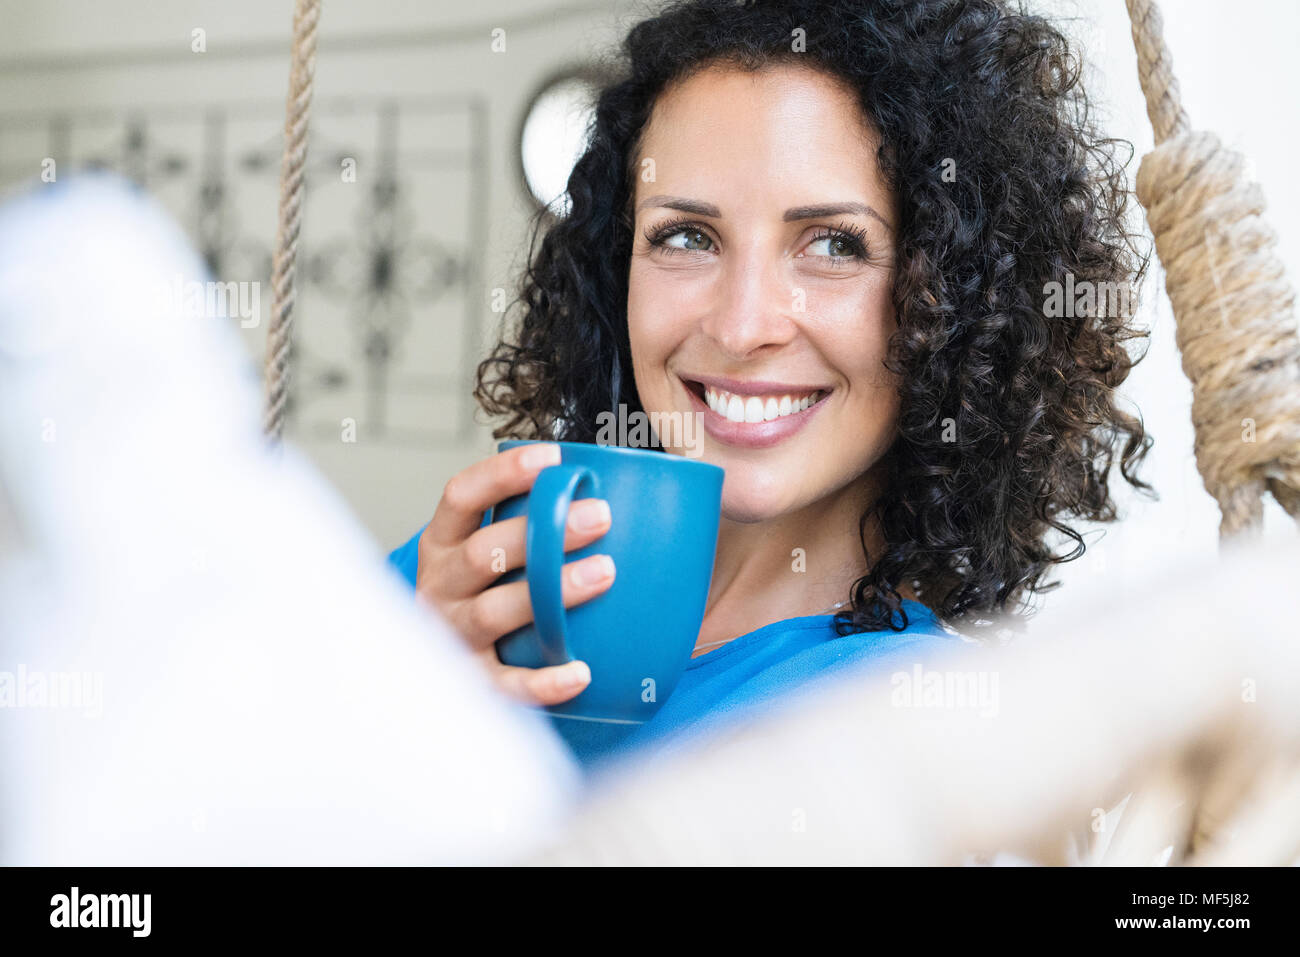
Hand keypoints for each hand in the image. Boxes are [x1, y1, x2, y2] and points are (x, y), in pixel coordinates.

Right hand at [415, 442, 613, 705]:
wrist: (437, 671)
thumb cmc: (488, 589)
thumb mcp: (489, 551)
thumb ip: (528, 522)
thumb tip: (616, 484)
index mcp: (442, 543)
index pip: (460, 496)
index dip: (502, 474)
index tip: (553, 456)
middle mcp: (439, 586)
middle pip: (483, 553)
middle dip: (542, 532)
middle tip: (601, 516)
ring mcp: (452, 635)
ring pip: (494, 612)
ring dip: (550, 591)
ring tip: (605, 572)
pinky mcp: (472, 681)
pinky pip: (506, 685)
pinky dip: (542, 682)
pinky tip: (581, 673)